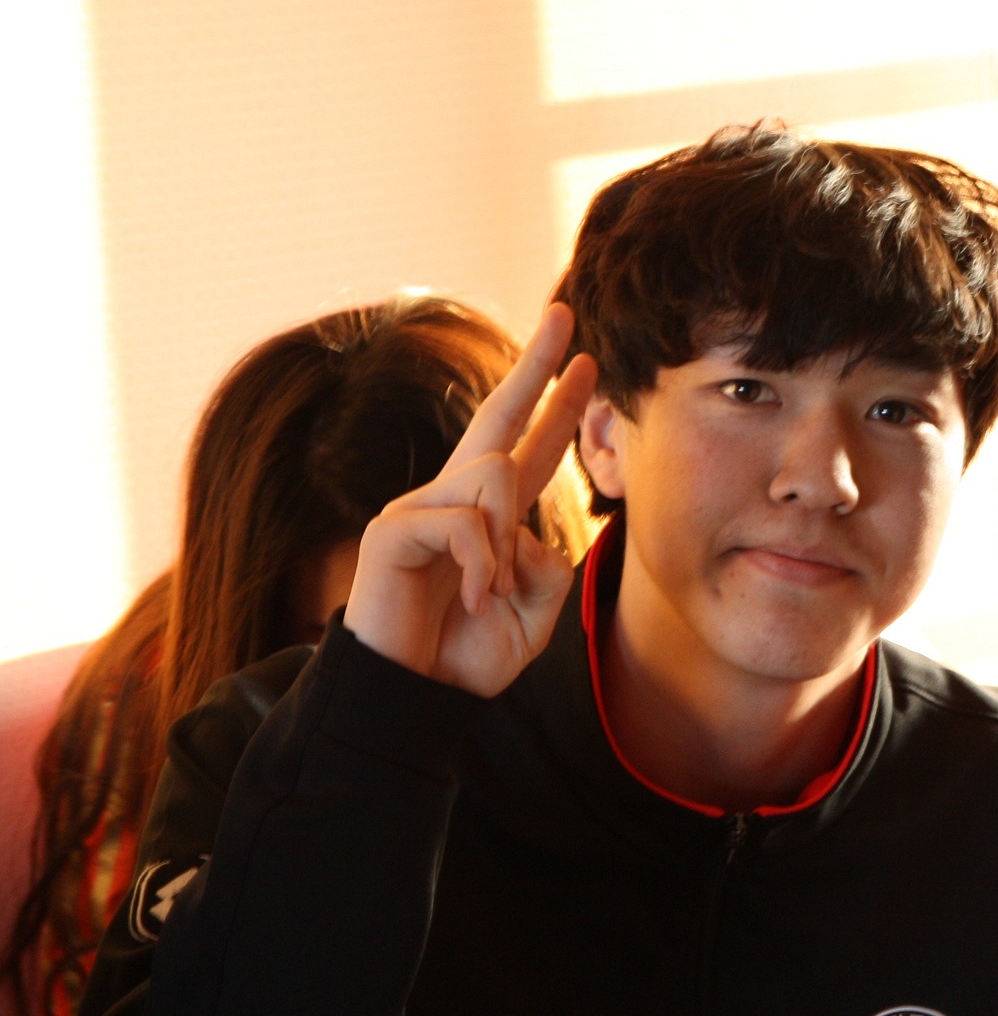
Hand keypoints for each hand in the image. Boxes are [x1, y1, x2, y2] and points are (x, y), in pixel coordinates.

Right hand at [345, 302, 597, 696]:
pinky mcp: (391, 530)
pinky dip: (481, 567)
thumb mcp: (532, 615)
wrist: (415, 702)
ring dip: (507, 543)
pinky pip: (463, 523)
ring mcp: (418, 509)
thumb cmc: (465, 660)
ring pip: (494, 476)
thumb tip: (531, 529)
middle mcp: (453, 499)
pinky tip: (469, 599)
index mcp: (491, 517)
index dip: (559, 405)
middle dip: (535, 364)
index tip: (588, 360)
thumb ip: (548, 568)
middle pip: (497, 415)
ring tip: (491, 593)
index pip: (531, 447)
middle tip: (564, 313)